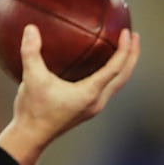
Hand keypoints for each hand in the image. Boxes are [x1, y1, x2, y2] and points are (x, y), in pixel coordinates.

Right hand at [0, 24, 139, 164]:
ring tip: (123, 50)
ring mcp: (92, 106)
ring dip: (123, 66)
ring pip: (116, 83)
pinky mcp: (85, 108)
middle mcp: (96, 100)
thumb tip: (31, 28)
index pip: (115, 68)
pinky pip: (105, 88)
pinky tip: (99, 67)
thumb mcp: (32, 78)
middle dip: (132, 56)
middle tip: (133, 37)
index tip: (126, 32)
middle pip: (124, 76)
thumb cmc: (33, 110)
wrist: (30, 136)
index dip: (124, 49)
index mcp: (89, 93)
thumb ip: (31, 52)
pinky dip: (110, 74)